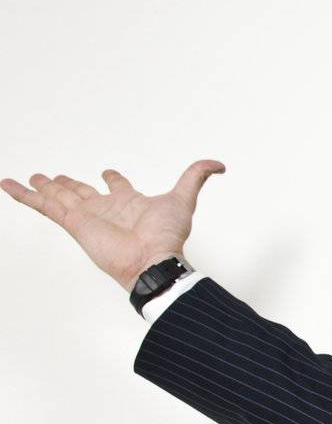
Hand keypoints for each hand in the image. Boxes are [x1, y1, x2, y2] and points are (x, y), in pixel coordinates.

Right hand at [1, 160, 225, 291]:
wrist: (152, 260)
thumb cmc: (167, 237)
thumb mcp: (183, 199)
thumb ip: (196, 177)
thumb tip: (217, 163)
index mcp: (128, 202)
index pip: (117, 186)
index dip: (112, 178)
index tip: (107, 172)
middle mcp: (106, 209)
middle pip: (82, 191)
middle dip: (70, 184)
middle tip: (54, 176)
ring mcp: (87, 216)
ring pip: (60, 196)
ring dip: (46, 187)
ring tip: (32, 178)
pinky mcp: (72, 223)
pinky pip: (43, 206)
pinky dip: (24, 196)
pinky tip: (8, 184)